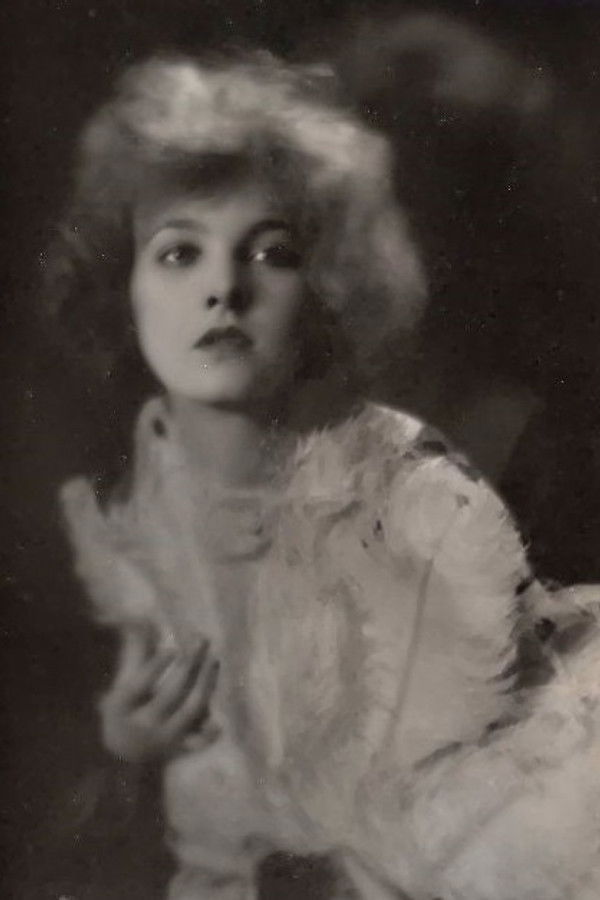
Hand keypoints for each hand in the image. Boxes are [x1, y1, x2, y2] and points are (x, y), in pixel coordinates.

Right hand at [99, 627, 218, 762]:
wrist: (126, 753)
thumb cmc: (127, 706)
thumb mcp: (123, 681)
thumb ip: (135, 651)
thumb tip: (144, 616)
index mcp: (123, 705)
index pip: (139, 685)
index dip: (156, 666)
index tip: (172, 646)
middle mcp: (143, 724)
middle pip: (171, 694)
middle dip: (189, 665)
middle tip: (202, 639)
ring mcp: (165, 737)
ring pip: (190, 710)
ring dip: (205, 684)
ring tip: (214, 660)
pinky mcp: (181, 748)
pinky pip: (201, 740)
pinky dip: (212, 729)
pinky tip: (220, 711)